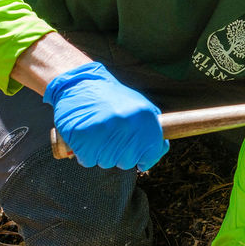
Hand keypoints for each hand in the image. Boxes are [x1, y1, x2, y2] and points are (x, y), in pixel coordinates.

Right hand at [44, 61, 167, 170]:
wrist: (82, 83)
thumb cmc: (113, 99)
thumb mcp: (140, 107)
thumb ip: (152, 128)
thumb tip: (162, 147)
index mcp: (145, 117)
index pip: (150, 155)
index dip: (143, 158)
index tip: (136, 154)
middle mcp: (127, 124)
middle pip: (127, 162)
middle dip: (119, 154)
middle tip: (111, 135)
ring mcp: (105, 129)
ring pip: (106, 162)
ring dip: (101, 153)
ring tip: (98, 132)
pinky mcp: (83, 135)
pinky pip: (87, 160)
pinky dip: (85, 153)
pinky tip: (86, 136)